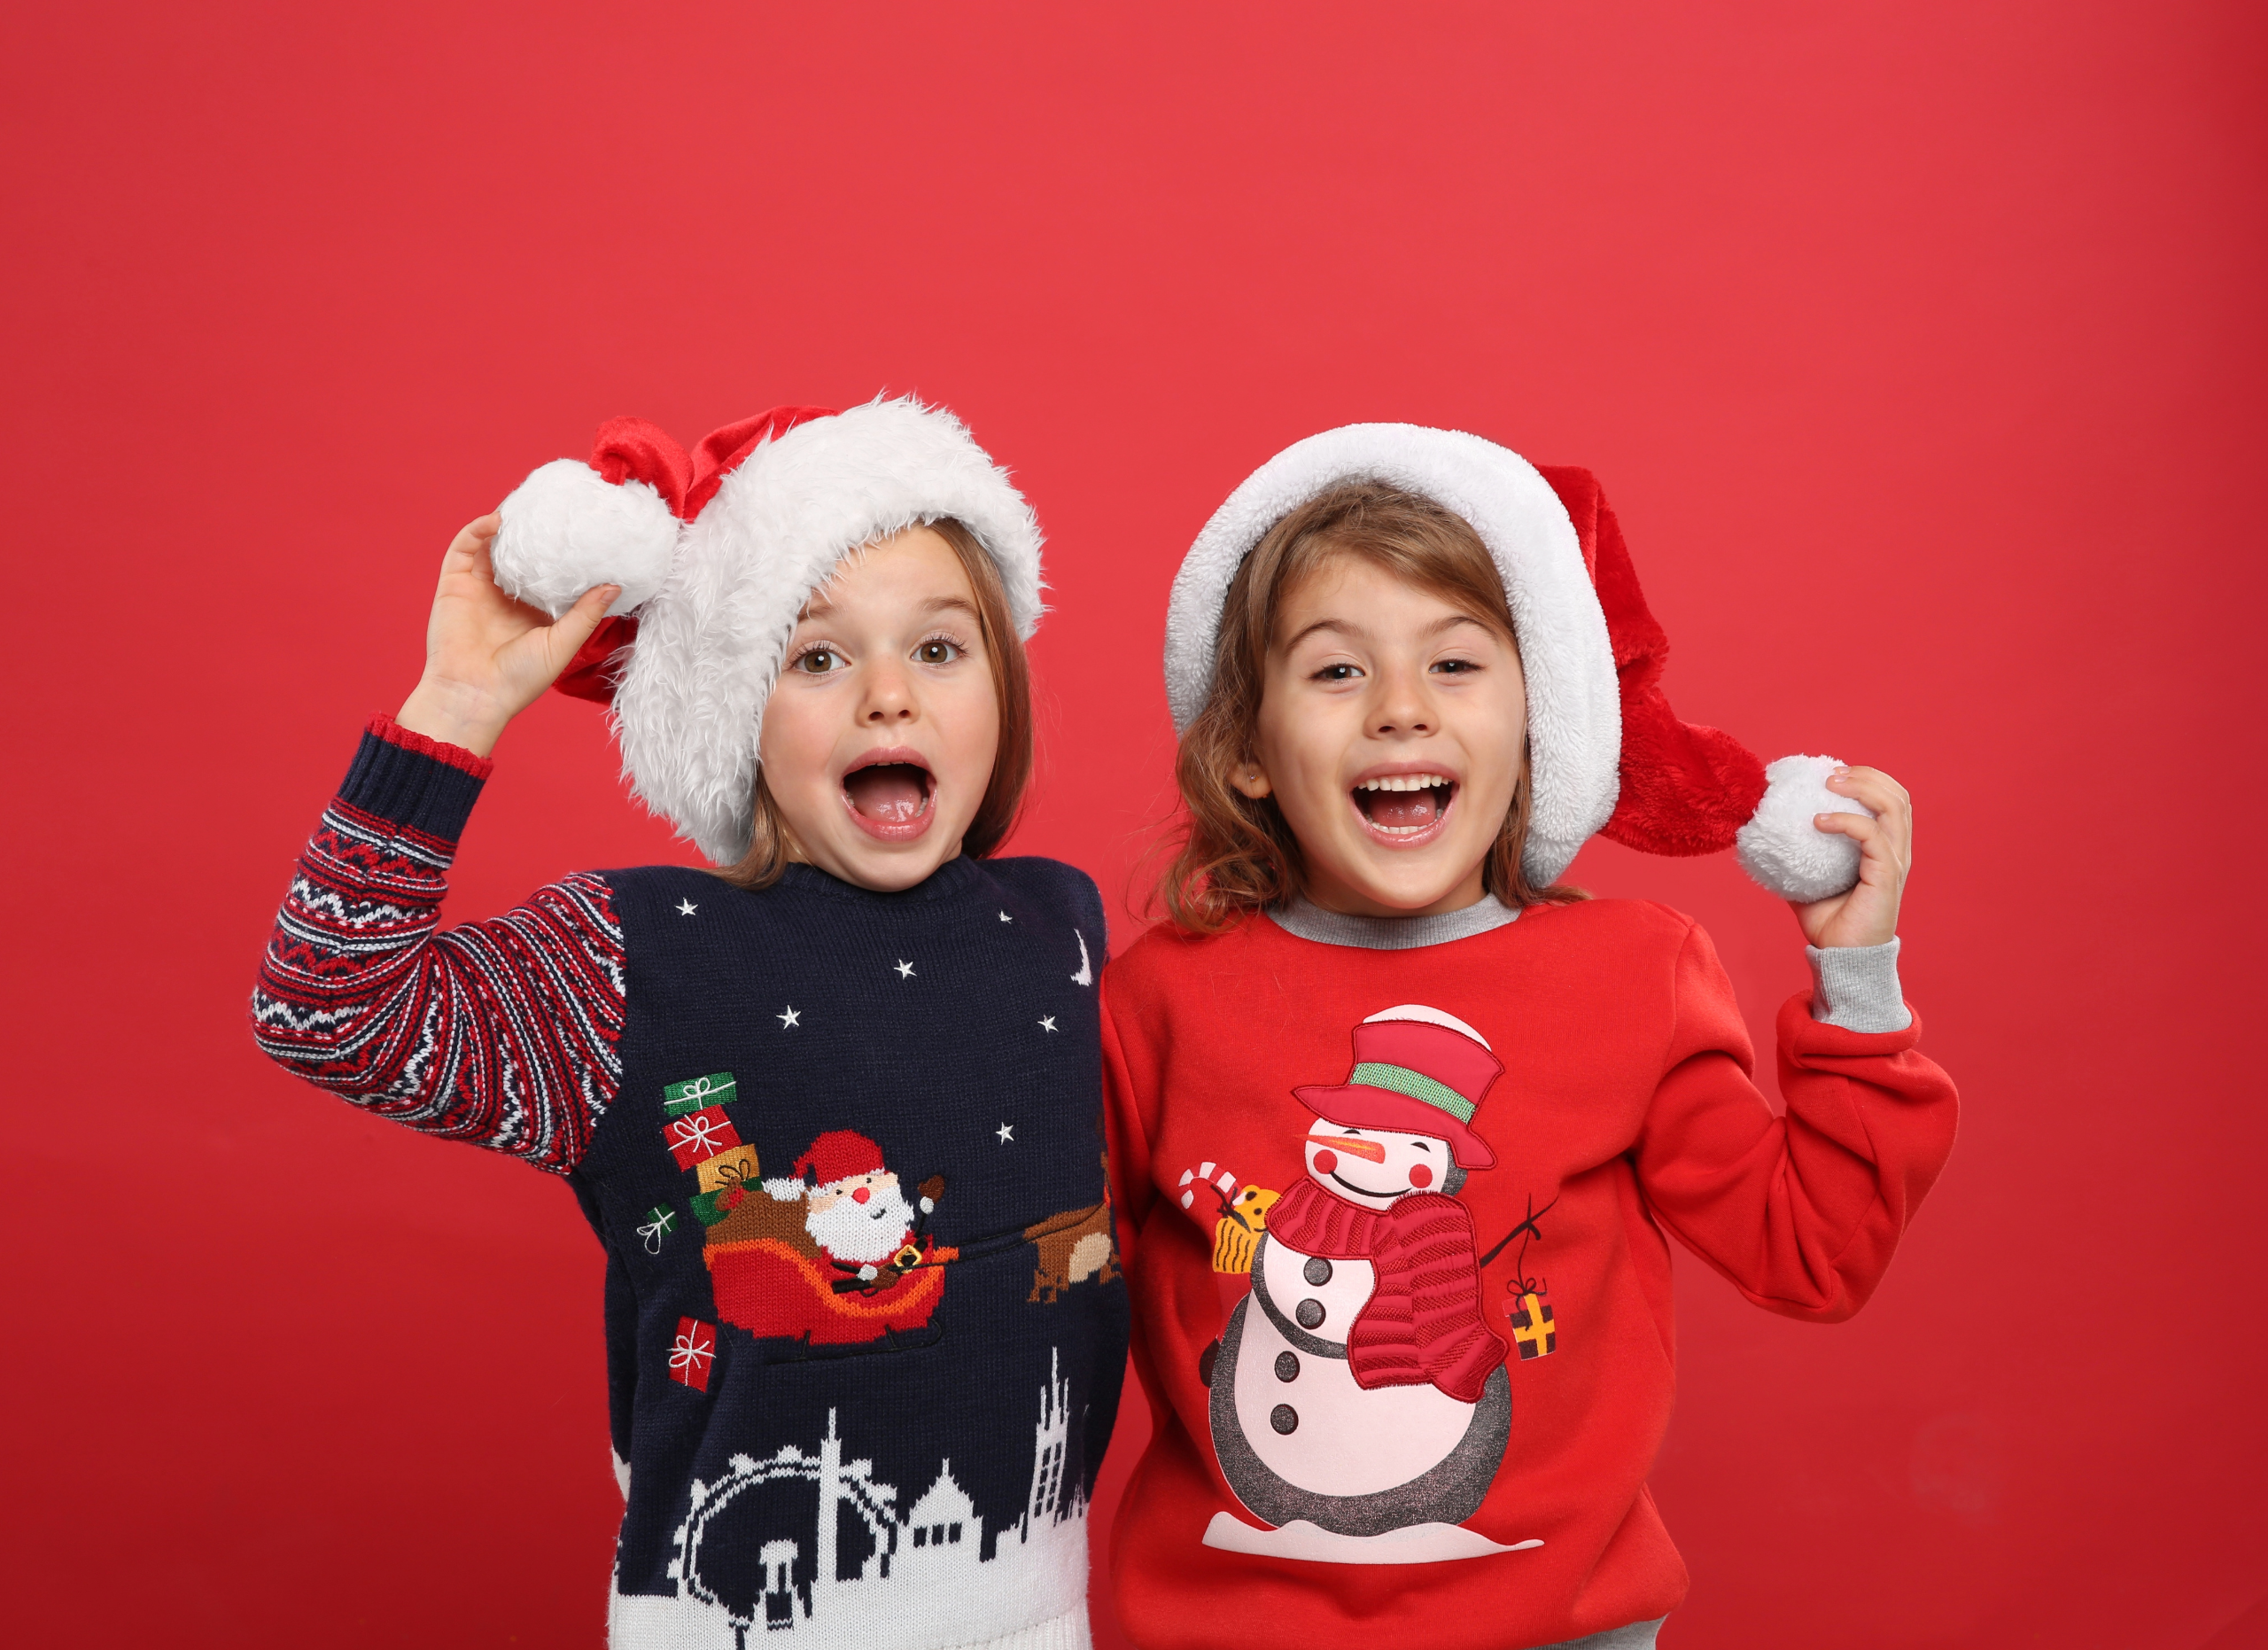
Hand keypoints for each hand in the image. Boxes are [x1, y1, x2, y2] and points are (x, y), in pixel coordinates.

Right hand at [393, 514, 618, 757]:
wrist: (473, 696)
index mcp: (533, 611)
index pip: (549, 573)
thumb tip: (615, 585)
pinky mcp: (454, 585)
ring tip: (528, 504)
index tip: (583, 531)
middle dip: (535, 531)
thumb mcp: (563, 644)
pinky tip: (498, 520)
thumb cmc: (519, 680)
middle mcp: (506, 597)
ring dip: (507, 524)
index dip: (562, 553)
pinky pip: (464, 549)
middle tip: (556, 507)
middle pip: (521, 554)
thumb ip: (586, 613)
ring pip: (492, 545)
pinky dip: (478, 530)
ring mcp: (478, 589)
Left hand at [1790, 765, 1911, 948]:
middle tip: (1830, 773)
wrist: (1840, 958)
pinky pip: (1873, 836)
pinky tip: (1817, 823)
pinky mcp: (1887, 876)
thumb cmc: (1829, 923)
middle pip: (1898, 796)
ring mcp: (1895, 863)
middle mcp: (1897, 851)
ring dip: (1862, 787)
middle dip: (1866, 775)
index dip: (1867, 778)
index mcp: (1885, 848)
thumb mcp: (1807, 880)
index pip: (1891, 800)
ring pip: (1895, 808)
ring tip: (1829, 783)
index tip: (1831, 773)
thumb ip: (1797, 856)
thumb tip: (1764, 835)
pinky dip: (1847, 821)